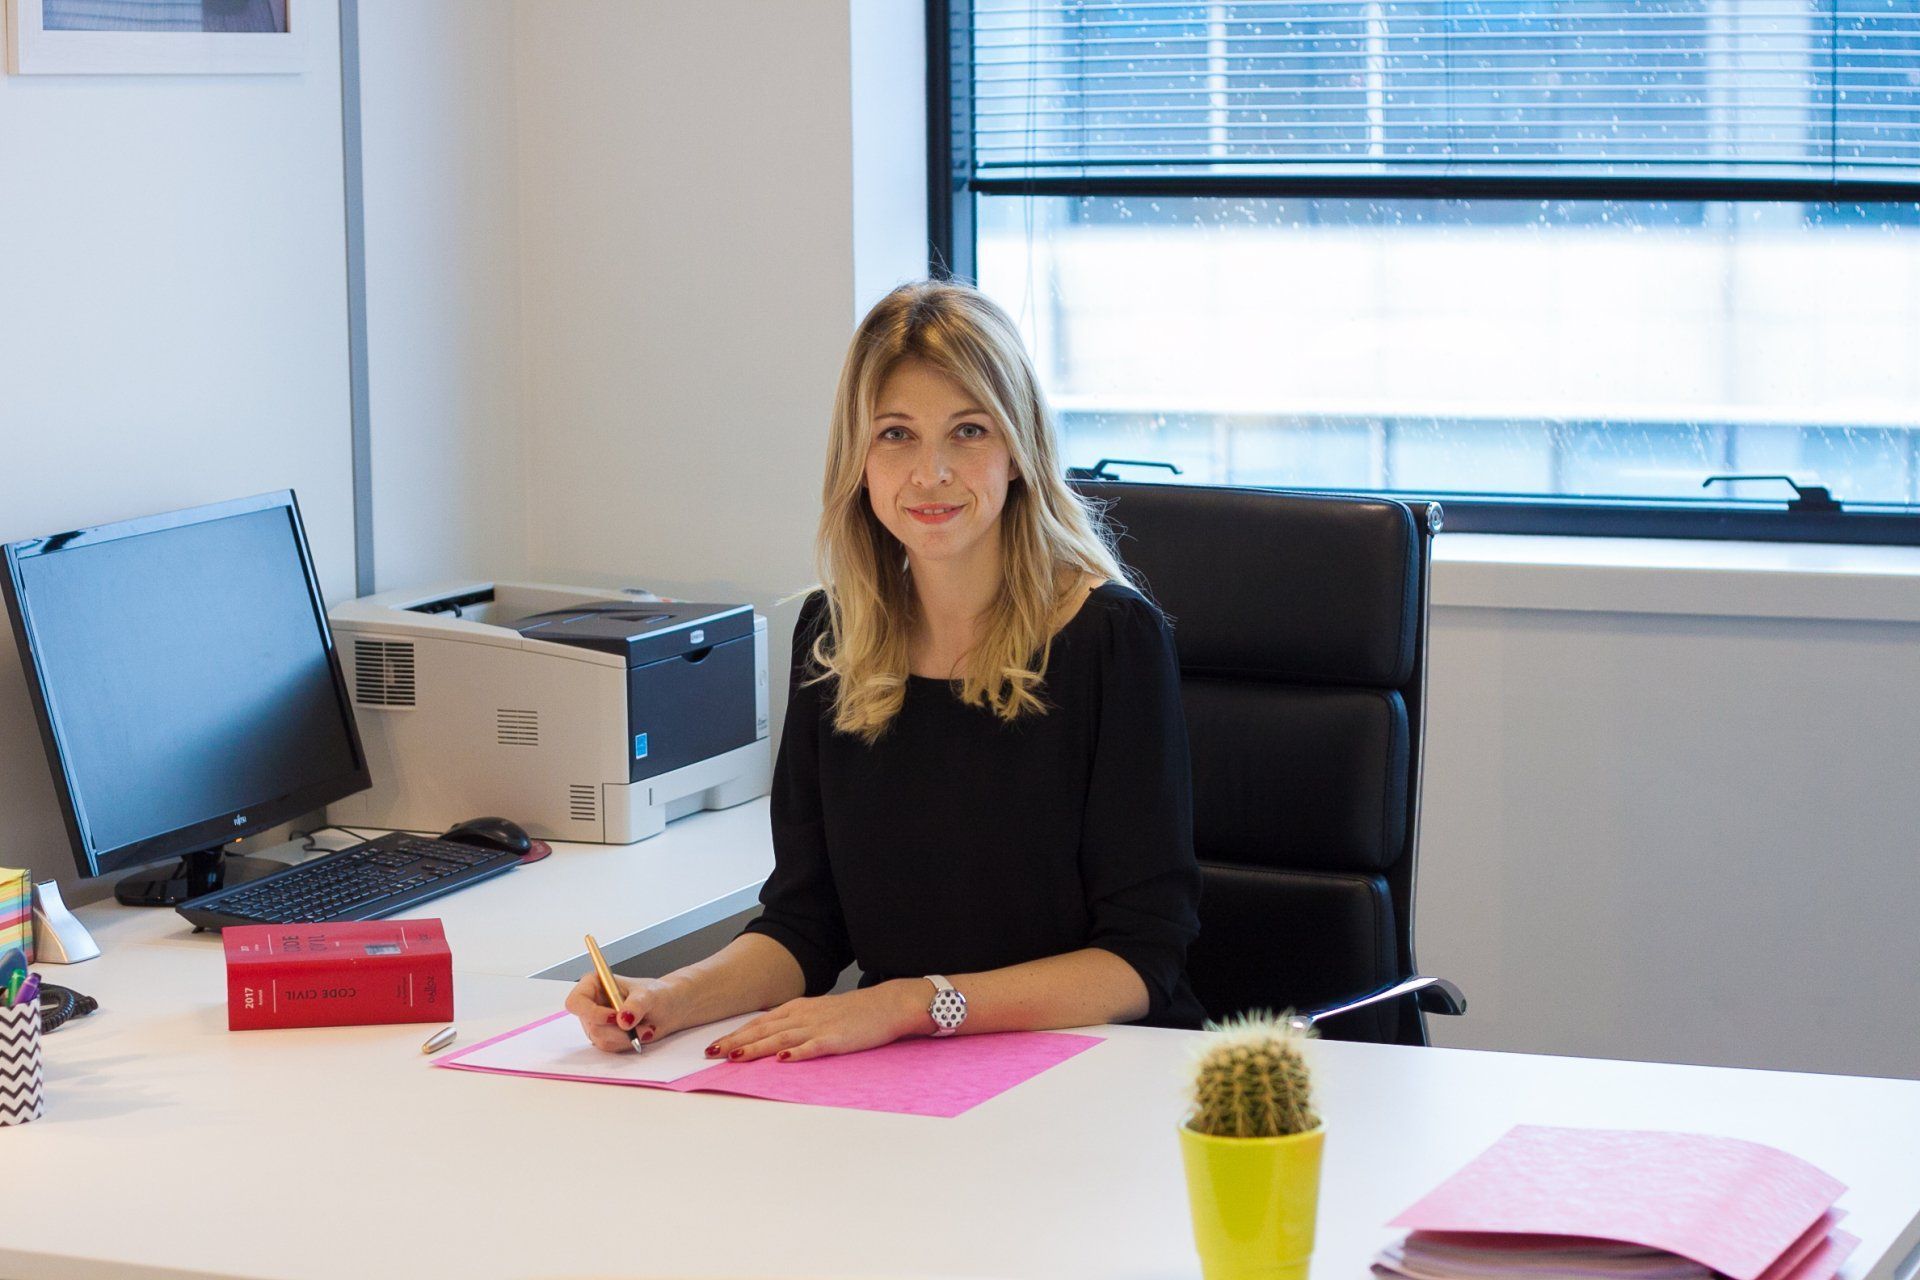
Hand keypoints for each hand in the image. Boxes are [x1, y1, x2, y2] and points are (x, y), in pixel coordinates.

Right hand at [564, 972, 688, 1053]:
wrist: (668, 1010)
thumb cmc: (657, 994)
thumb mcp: (650, 995)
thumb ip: (636, 1004)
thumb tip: (623, 1019)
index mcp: (594, 984)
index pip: (576, 1002)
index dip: (591, 1012)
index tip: (614, 1017)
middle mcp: (591, 1004)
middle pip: (590, 1025)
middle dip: (616, 1029)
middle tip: (637, 1026)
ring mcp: (596, 1023)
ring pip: (600, 1039)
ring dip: (625, 1037)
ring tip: (645, 1027)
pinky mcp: (604, 1037)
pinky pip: (610, 1047)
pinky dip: (627, 1043)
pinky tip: (640, 1033)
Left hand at [706, 980, 927, 1062]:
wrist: (886, 1005)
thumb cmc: (852, 1013)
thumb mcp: (817, 1012)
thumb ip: (794, 1023)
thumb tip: (769, 1037)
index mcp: (797, 1009)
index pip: (759, 1022)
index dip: (735, 1034)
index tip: (714, 1045)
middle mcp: (803, 1016)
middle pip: (763, 1030)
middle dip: (735, 1042)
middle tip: (711, 1053)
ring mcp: (819, 1027)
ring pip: (780, 1038)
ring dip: (756, 1048)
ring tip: (735, 1057)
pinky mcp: (836, 1039)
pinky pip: (813, 1046)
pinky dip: (796, 1053)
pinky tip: (782, 1059)